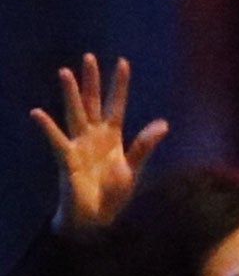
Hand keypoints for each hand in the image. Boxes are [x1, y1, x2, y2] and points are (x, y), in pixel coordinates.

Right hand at [30, 54, 167, 233]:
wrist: (96, 218)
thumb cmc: (115, 195)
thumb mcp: (134, 168)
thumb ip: (145, 145)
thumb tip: (163, 123)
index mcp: (113, 138)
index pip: (117, 105)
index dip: (119, 85)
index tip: (122, 62)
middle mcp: (94, 136)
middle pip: (93, 103)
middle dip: (91, 81)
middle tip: (88, 57)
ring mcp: (79, 145)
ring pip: (75, 114)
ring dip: (71, 94)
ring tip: (65, 72)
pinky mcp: (67, 159)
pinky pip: (57, 140)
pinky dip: (47, 127)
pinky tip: (37, 113)